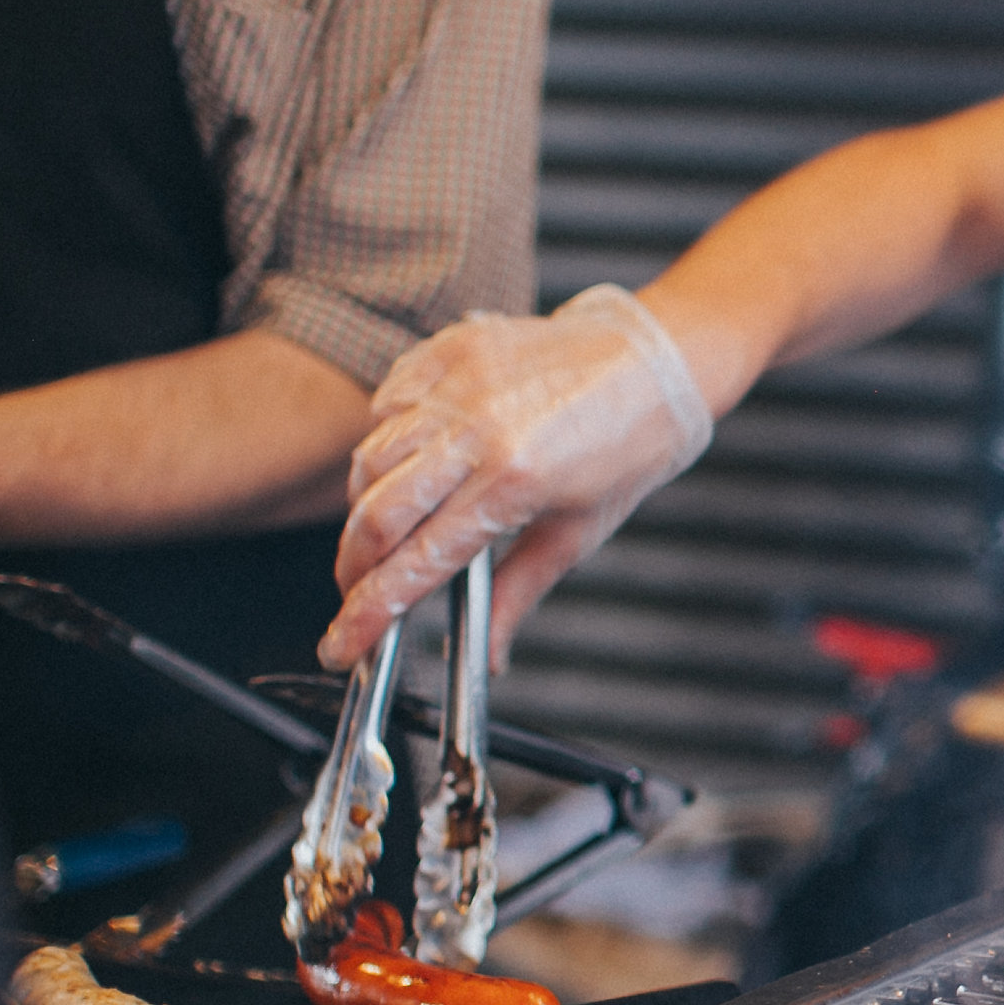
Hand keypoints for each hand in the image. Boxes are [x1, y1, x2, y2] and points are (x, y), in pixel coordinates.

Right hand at [323, 285, 714, 669]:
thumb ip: (520, 593)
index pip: (419, 562)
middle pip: (375, 513)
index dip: (370, 612)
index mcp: (516, 482)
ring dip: (366, 504)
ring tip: (391, 525)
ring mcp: (460, 383)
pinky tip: (411, 458)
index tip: (344, 645)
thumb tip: (490, 656)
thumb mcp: (581, 531)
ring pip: (371, 458)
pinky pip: (387, 403)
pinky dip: (385, 438)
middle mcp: (479, 429)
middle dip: (352, 566)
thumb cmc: (632, 444)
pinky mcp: (451, 348)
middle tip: (357, 589)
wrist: (659, 360)